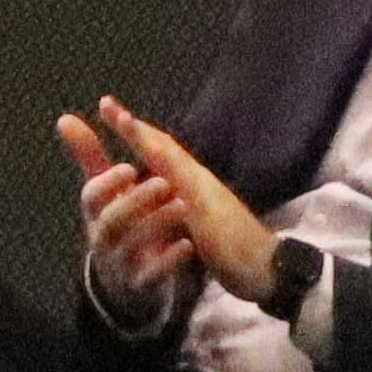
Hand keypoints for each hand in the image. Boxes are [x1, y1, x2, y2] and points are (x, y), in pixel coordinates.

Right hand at [53, 112, 196, 303]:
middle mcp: (102, 236)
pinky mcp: (141, 283)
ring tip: (182, 205)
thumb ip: (88, 156)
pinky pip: (151, 274)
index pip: (91, 196)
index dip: (107, 183)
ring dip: (156, 223)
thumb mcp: (102, 193)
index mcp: (95, 212)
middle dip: (135, 200)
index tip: (129, 168)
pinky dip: (168, 260)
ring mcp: (120, 261)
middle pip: (111, 220)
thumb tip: (64, 118)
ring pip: (131, 245)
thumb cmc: (116, 223)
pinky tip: (187, 245)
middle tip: (163, 183)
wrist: (123, 280)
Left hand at [69, 100, 278, 305]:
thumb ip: (169, 197)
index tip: (106, 106)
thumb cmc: (227, 239)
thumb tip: (147, 185)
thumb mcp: (191, 215)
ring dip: (153, 145)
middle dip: (137, 128)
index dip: (134, 129)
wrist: (264, 266)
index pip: (159, 149)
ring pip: (177, 167)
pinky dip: (178, 190)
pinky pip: (194, 205)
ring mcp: (208, 200)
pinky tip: (162, 176)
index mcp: (188, 181)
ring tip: (126, 121)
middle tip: (108, 105)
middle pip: (165, 149)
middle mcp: (198, 182)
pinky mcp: (215, 223)